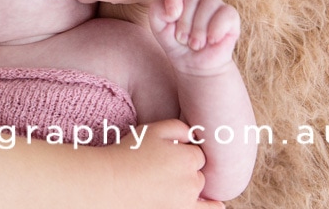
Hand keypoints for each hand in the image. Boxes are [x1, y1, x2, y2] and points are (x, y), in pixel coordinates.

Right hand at [107, 119, 224, 207]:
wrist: (110, 182)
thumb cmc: (129, 154)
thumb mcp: (152, 130)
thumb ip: (178, 127)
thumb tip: (193, 135)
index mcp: (189, 158)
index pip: (197, 154)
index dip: (182, 152)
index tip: (165, 153)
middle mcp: (192, 181)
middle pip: (197, 173)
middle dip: (185, 169)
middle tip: (161, 167)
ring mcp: (186, 201)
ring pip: (196, 190)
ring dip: (187, 185)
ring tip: (166, 180)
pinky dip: (212, 207)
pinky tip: (218, 206)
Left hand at [149, 0, 240, 76]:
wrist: (195, 64)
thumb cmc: (176, 43)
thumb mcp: (159, 29)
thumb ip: (156, 12)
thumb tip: (173, 9)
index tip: (171, 18)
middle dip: (185, 21)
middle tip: (183, 39)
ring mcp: (214, 4)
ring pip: (209, 2)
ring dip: (199, 28)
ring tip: (195, 44)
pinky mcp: (230, 15)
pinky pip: (226, 13)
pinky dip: (216, 29)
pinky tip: (211, 41)